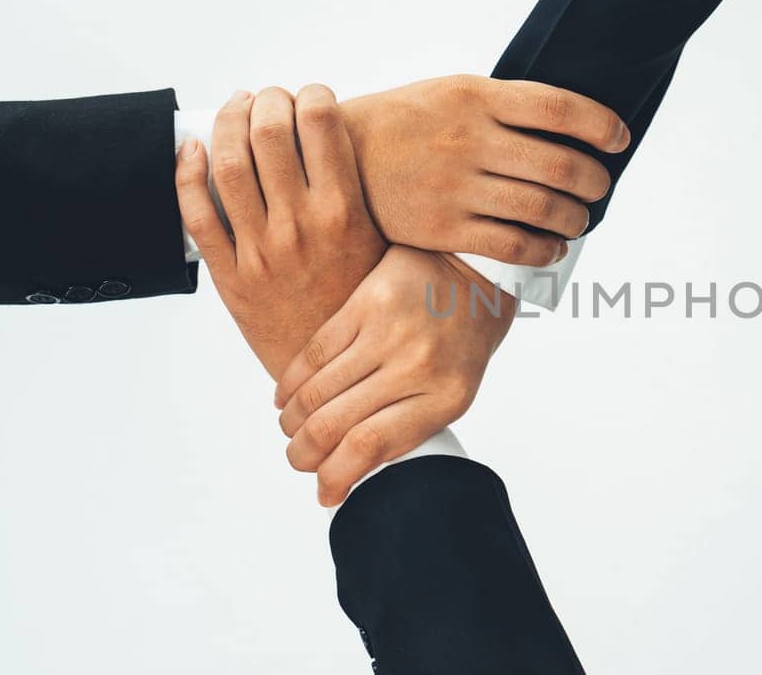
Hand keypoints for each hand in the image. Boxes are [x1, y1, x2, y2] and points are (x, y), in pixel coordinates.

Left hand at [177, 86, 386, 377]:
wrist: (340, 375)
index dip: (311, 95)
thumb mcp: (383, 247)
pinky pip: (197, 215)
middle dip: (267, 101)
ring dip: (228, 124)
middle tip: (270, 99)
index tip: (311, 96)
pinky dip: (186, 174)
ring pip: (228, 165)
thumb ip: (362, 199)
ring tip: (236, 111)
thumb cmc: (363, 306)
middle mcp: (301, 227)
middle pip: (268, 134)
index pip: (321, 124)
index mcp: (346, 214)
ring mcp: (261, 251)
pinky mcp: (230, 277)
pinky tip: (192, 152)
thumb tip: (343, 145)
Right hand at [272, 245, 515, 505]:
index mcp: (446, 398)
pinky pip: (313, 353)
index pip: (371, 447)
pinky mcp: (365, 302)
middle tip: (298, 460)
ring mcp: (388, 332)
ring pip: (315, 392)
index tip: (324, 493)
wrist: (475, 268)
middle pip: (334, 424)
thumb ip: (410, 423)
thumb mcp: (455, 389)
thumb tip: (352, 466)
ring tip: (291, 430)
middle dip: (304, 454)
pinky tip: (285, 397)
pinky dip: (290, 383)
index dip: (337, 477)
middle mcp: (416, 366)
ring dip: (292, 421)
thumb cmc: (464, 337)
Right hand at [340, 74, 629, 265]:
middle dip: (595, 180)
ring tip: (580, 220)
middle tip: (601, 187)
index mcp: (475, 96)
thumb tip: (568, 124)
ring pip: (542, 208)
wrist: (332, 158)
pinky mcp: (442, 227)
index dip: (601, 125)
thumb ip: (500, 105)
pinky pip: (512, 245)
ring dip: (575, 219)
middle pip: (560, 164)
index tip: (620, 139)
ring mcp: (455, 185)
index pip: (559, 108)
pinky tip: (552, 249)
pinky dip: (544, 250)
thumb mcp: (447, 92)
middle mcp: (468, 139)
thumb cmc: (403, 123)